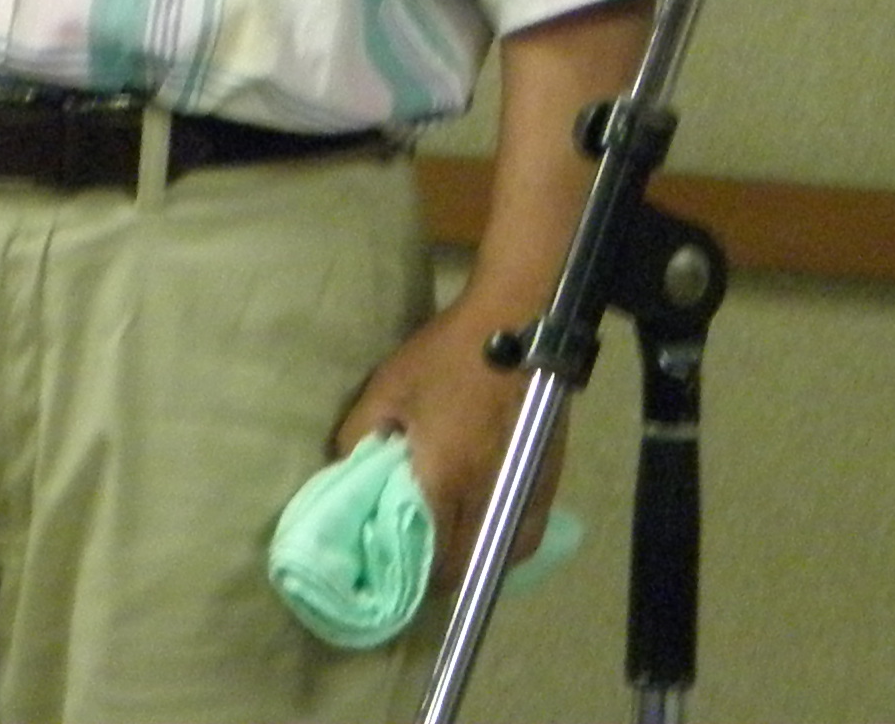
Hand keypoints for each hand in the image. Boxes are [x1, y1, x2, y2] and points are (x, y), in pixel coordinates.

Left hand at [332, 287, 557, 605]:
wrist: (515, 321)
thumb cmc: (446, 355)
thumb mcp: (387, 387)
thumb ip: (359, 435)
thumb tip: (347, 470)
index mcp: (445, 477)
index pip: (430, 555)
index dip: (412, 575)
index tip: (394, 572)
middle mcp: (487, 493)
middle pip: (466, 564)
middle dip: (441, 574)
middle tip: (420, 560)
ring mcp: (523, 487)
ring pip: (503, 555)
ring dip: (476, 561)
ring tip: (455, 548)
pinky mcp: (547, 476)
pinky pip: (528, 532)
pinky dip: (507, 543)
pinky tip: (489, 528)